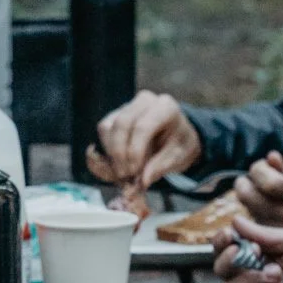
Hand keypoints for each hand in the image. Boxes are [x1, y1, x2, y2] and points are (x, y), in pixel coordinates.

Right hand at [87, 91, 201, 193]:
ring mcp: (127, 106)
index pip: (143, 127)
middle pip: (121, 124)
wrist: (176, 135)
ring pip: (107, 128)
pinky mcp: (115, 115)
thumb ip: (160, 167)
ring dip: (110, 154)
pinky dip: (105, 152)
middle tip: (125, 176)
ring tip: (123, 173)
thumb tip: (142, 181)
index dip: (135, 152)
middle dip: (119, 154)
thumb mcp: (179, 157)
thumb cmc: (179, 144)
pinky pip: (103, 132)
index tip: (134, 173)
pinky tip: (116, 166)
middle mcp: (144, 101)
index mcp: (166, 107)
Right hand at [216, 220, 282, 282]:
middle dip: (231, 262)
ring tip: (276, 274)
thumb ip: (265, 234)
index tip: (230, 237)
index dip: (221, 242)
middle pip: (221, 272)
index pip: (226, 248)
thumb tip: (235, 221)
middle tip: (254, 255)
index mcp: (262, 252)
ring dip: (249, 281)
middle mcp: (257, 274)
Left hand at [232, 154, 282, 239]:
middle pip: (250, 197)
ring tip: (260, 195)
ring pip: (249, 210)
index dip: (258, 170)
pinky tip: (264, 209)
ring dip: (248, 199)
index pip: (268, 182)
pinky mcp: (276, 241)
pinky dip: (254, 213)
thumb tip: (270, 157)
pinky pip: (254, 223)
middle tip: (248, 181)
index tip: (260, 168)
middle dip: (243, 185)